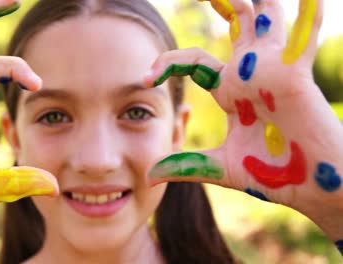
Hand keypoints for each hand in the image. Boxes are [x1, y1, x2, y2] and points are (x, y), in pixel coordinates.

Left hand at [144, 0, 342, 252]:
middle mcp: (250, 74)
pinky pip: (301, 38)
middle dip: (225, 6)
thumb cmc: (272, 174)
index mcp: (231, 91)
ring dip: (255, 2)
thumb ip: (186, 165)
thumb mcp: (221, 166)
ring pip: (264, 20)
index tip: (144, 79)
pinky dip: (307, 16)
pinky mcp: (294, 75)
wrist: (309, 188)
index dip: (168, 64)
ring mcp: (272, 70)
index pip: (194, 63)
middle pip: (235, 27)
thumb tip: (150, 176)